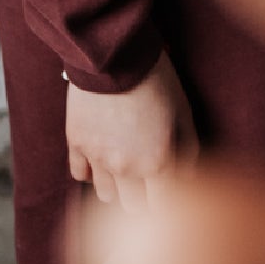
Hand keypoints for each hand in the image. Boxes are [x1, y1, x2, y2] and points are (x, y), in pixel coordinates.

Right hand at [66, 50, 194, 214]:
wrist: (114, 56)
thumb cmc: (156, 80)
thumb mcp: (183, 111)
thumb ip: (188, 148)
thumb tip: (188, 173)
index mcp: (156, 163)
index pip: (163, 206)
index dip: (169, 199)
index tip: (170, 188)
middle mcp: (125, 169)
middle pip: (134, 207)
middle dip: (144, 198)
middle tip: (150, 181)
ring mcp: (97, 158)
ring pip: (106, 195)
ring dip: (118, 188)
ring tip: (125, 170)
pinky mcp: (76, 144)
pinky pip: (80, 174)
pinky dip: (91, 172)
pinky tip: (101, 158)